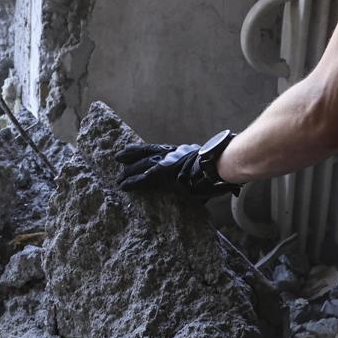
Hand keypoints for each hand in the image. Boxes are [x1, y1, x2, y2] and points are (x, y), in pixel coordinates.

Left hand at [115, 130, 239, 196]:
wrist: (218, 165)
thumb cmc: (218, 167)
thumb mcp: (205, 165)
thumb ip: (199, 173)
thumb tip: (203, 188)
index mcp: (179, 152)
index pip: (156, 149)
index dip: (142, 150)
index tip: (131, 150)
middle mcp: (171, 154)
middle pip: (146, 154)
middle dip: (131, 157)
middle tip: (118, 158)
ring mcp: (167, 162)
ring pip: (143, 166)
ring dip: (129, 172)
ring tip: (119, 179)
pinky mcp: (165, 174)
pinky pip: (145, 179)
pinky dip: (134, 182)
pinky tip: (124, 186)